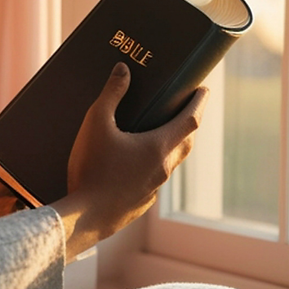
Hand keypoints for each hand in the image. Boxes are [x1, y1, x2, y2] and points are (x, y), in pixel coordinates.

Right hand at [51, 62, 208, 261]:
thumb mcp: (96, 124)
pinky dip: (155, 164)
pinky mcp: (142, 202)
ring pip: (172, 162)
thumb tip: (123, 70)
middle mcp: (163, 168)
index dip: (200, 102)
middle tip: (188, 109)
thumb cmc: (92, 170)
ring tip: (163, 133)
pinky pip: (156, 178)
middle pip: (186, 142)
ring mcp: (154, 188)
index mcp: (158, 147)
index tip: (204, 90)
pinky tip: (138, 163)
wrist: (84, 218)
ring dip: (174, 145)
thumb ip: (111, 94)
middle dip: (191, 123)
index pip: (191, 120)